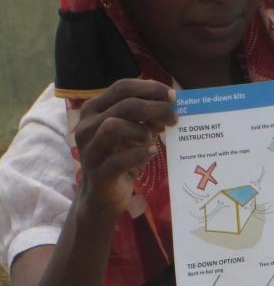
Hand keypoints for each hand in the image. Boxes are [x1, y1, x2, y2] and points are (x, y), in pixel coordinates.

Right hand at [74, 78, 175, 220]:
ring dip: (141, 129)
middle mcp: (87, 126)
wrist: (101, 198)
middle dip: (154, 107)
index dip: (149, 89)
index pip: (122, 88)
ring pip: (113, 127)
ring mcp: (90, 149)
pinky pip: (118, 160)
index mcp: (94, 110)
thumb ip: (145, 121)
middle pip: (123, 105)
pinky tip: (152, 152)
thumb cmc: (119, 161)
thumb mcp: (132, 137)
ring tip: (155, 136)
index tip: (172, 96)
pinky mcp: (98, 173)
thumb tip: (168, 110)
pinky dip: (139, 154)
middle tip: (174, 115)